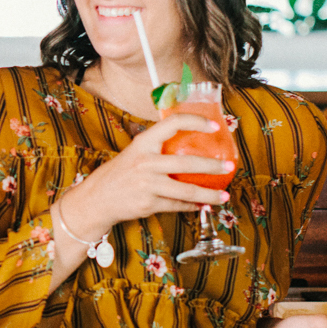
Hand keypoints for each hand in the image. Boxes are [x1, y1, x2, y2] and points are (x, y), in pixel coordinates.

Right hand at [60, 113, 233, 233]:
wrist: (97, 199)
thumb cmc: (120, 174)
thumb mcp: (135, 153)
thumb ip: (157, 148)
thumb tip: (190, 142)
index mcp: (144, 143)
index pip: (173, 123)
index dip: (196, 121)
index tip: (214, 125)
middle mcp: (146, 162)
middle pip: (187, 162)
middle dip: (213, 165)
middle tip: (229, 166)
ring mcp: (147, 184)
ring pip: (187, 190)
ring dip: (210, 194)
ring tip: (224, 195)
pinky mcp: (149, 204)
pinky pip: (177, 205)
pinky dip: (193, 206)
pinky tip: (203, 205)